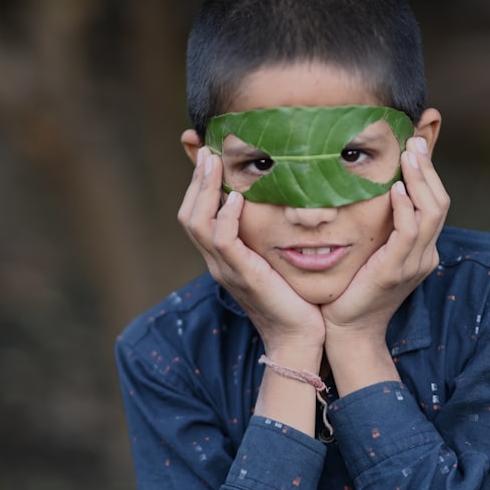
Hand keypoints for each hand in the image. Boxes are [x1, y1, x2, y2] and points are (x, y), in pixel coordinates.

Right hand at [178, 149, 325, 352]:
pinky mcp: (243, 276)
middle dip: (196, 180)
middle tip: (207, 149)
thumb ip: (272, 238)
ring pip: (198, 223)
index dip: (198, 186)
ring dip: (204, 189)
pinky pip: (222, 241)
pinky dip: (226, 216)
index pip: (198, 216)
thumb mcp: (279, 262)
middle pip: (189, 215)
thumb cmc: (297, 301)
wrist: (300, 340)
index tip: (207, 154)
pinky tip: (237, 197)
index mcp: (224, 258)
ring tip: (214, 161)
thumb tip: (284, 207)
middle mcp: (219, 262)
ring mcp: (227, 270)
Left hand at [322, 135, 449, 343]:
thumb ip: (378, 228)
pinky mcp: (395, 270)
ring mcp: (414, 264)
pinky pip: (408, 232)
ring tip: (409, 155)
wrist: (346, 330)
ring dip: (420, 180)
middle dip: (428, 169)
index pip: (435, 204)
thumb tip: (369, 194)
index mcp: (421, 251)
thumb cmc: (351, 290)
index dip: (428, 174)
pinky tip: (396, 189)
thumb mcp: (370, 253)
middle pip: (439, 203)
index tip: (415, 146)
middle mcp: (424, 256)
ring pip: (431, 213)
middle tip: (414, 141)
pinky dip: (405, 207)